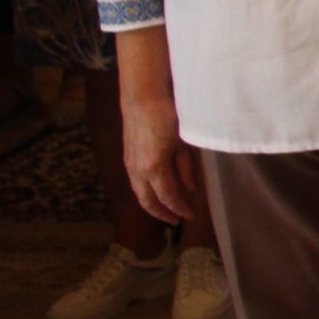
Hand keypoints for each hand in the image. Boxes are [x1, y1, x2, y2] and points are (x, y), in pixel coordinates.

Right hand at [122, 93, 200, 227]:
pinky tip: (155, 192)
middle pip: (149, 201)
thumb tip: (191, 190)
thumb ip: (185, 168)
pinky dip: (146, 192)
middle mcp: (138, 170)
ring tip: (166, 211)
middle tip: (177, 221)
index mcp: (154, 167)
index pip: (168, 196)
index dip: (180, 208)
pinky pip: (136, 182)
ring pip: (139, 193)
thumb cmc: (167, 116)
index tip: (190, 216)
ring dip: (152, 204)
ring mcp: (129, 164)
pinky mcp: (127, 158)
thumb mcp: (182, 143)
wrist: (142, 98)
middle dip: (163, 213)